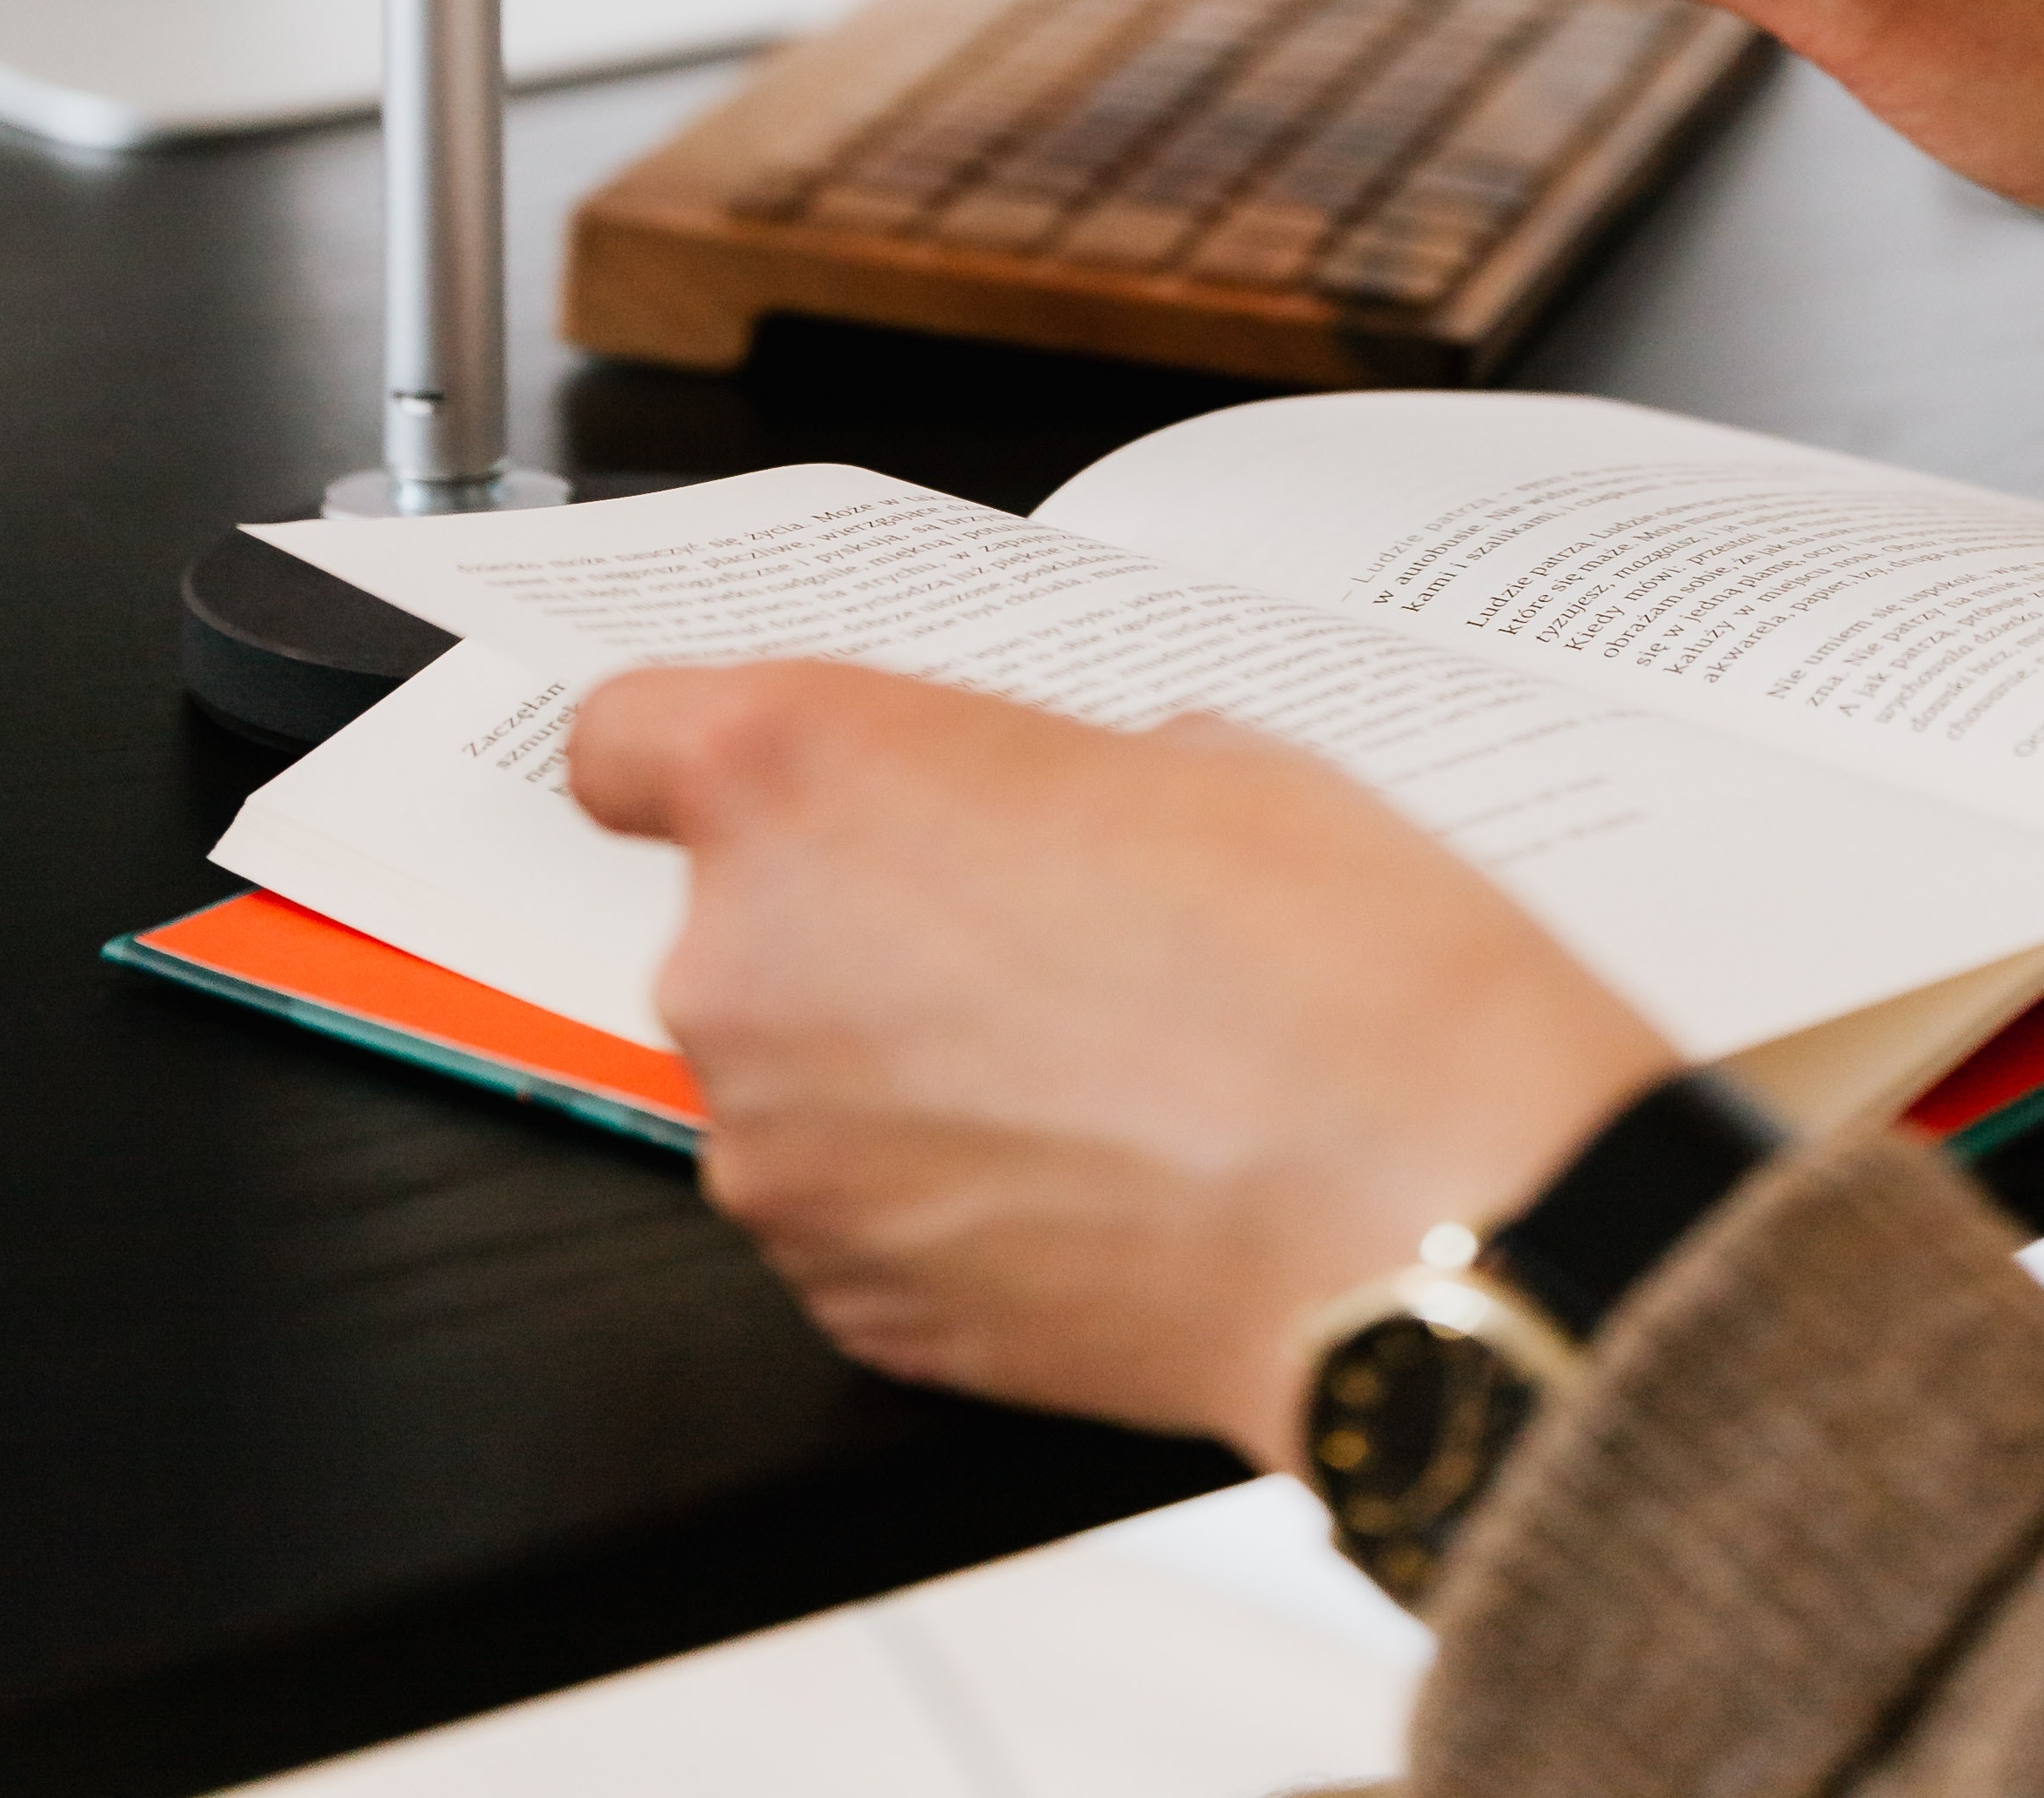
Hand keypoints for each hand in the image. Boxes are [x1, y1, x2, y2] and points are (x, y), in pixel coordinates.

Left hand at [570, 659, 1668, 1459]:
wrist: (1419, 1204)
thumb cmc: (1326, 960)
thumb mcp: (1189, 754)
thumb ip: (1031, 776)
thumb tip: (1023, 828)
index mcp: (802, 777)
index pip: (624, 739)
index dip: (692, 757)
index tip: (754, 779)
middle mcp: (744, 964)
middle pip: (738, 919)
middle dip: (856, 917)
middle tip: (1027, 922)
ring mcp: (781, 1155)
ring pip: (798, 1073)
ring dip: (897, 1060)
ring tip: (1086, 1058)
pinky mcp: (847, 1305)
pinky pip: (854, 1211)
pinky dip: (939, 1188)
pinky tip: (1084, 1166)